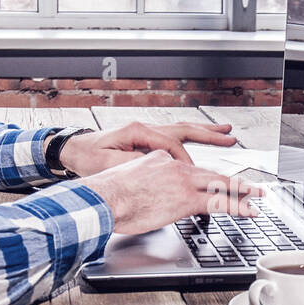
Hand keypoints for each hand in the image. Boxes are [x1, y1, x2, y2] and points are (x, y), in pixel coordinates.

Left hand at [57, 119, 236, 176]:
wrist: (73, 152)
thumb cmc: (88, 158)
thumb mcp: (109, 164)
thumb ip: (134, 164)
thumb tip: (157, 167)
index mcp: (137, 132)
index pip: (172, 144)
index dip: (185, 160)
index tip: (195, 175)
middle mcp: (145, 129)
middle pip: (184, 129)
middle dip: (209, 134)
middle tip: (230, 137)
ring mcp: (146, 133)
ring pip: (181, 131)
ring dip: (204, 132)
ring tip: (225, 132)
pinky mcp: (145, 140)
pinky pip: (174, 138)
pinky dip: (191, 139)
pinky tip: (202, 140)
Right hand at [82, 151, 262, 235]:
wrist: (103, 198)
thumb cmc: (106, 196)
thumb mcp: (126, 180)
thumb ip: (141, 184)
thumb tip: (142, 198)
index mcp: (159, 158)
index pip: (189, 168)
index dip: (205, 177)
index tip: (212, 181)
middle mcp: (174, 166)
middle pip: (210, 173)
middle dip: (234, 180)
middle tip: (251, 185)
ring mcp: (182, 182)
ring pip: (220, 184)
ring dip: (243, 191)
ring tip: (258, 195)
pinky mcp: (186, 199)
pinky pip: (219, 202)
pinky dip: (238, 206)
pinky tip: (249, 211)